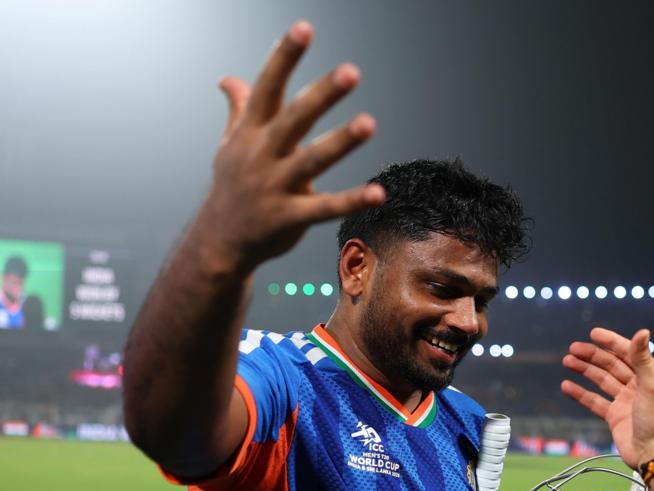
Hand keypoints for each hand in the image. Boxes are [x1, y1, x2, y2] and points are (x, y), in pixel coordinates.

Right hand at [196, 21, 384, 268]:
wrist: (218, 243)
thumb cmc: (232, 188)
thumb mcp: (230, 147)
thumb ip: (238, 110)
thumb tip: (228, 78)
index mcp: (250, 132)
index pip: (268, 87)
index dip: (285, 57)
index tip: (304, 28)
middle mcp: (262, 155)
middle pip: (295, 118)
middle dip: (322, 94)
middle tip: (351, 71)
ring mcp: (275, 187)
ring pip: (312, 160)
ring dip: (341, 142)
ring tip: (369, 123)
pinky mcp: (289, 218)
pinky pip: (325, 208)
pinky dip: (352, 200)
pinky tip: (379, 193)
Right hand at [561, 327, 653, 468]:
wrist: (652, 453)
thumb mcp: (651, 384)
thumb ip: (642, 358)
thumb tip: (642, 331)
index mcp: (651, 374)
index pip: (627, 352)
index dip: (610, 342)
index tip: (593, 333)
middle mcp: (638, 385)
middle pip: (611, 364)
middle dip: (592, 355)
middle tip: (572, 349)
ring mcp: (625, 400)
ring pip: (601, 380)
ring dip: (584, 370)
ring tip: (567, 361)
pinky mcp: (614, 416)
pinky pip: (594, 401)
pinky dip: (580, 393)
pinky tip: (567, 386)